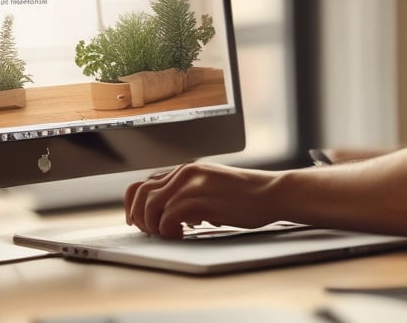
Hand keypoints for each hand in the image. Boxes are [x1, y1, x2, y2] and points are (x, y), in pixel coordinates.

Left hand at [124, 163, 283, 238]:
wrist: (273, 192)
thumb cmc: (246, 196)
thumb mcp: (211, 188)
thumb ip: (190, 194)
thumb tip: (169, 214)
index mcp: (185, 170)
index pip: (143, 184)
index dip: (133, 205)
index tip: (136, 221)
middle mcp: (185, 173)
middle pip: (141, 194)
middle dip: (139, 217)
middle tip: (151, 233)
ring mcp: (192, 185)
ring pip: (152, 206)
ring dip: (154, 226)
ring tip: (169, 235)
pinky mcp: (202, 199)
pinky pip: (169, 217)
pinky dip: (169, 230)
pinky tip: (182, 236)